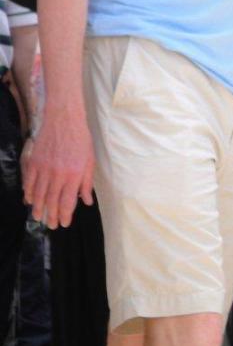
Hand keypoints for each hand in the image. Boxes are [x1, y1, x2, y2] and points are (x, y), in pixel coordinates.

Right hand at [22, 108, 93, 228]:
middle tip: (50, 225)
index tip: (63, 224)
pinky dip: (29, 193)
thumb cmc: (80, 140)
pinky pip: (29, 182)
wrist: (64, 120)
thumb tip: (86, 201)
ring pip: (39, 194)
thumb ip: (86, 183)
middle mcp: (58, 175)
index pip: (67, 201)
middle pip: (52, 201)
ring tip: (39, 217)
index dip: (64, 215)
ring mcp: (44, 169)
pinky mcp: (34, 162)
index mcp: (74, 175)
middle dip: (51, 215)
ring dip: (38, 208)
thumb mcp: (89, 162)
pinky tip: (30, 200)